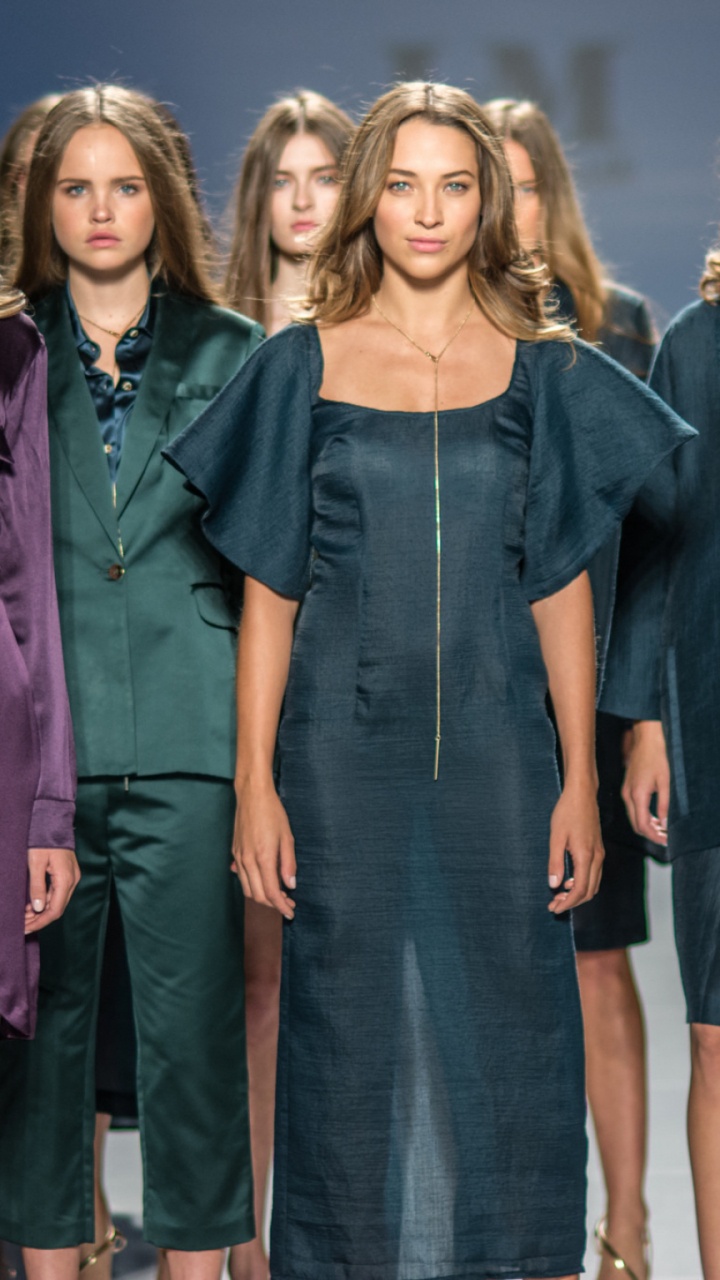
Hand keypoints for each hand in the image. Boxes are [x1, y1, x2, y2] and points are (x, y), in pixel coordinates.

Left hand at [24, 847, 80, 933]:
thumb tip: (38, 908)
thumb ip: (37, 887)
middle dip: (40, 919)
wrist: (54, 821)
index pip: (55, 910)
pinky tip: (33, 905)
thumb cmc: (43, 839)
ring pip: (58, 902)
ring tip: (24, 917)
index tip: (25, 928)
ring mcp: (72, 877)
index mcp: (66, 879)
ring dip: (42, 911)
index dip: (40, 922)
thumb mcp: (36, 863)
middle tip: (22, 925)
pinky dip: (46, 901)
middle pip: (58, 908)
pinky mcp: (68, 874)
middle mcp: (72, 880)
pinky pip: (58, 893)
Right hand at [233, 776, 296, 918]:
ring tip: (278, 894)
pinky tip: (265, 880)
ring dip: (262, 897)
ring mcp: (239, 856)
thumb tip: (291, 885)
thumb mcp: (287, 837)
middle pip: (258, 896)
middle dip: (273, 904)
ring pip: (248, 889)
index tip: (291, 912)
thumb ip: (289, 863)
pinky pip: (242, 876)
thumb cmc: (273, 812)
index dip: (282, 907)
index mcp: (263, 857)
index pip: (271, 893)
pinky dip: (253, 885)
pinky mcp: (235, 852)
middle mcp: (248, 861)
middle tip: (288, 903)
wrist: (252, 794)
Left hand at [547, 780, 603, 913]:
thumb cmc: (567, 812)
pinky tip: (568, 881)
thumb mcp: (556, 837)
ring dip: (578, 894)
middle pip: (589, 891)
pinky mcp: (598, 849)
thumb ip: (555, 862)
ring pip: (593, 884)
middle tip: (554, 905)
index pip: (580, 890)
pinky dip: (583, 884)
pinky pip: (594, 874)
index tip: (554, 908)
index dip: (567, 903)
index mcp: (586, 856)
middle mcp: (597, 858)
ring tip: (559, 896)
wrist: (582, 794)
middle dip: (572, 902)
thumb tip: (554, 884)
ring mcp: (599, 854)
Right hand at [621, 719, 668, 845]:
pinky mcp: (627, 787)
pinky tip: (656, 818)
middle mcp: (628, 795)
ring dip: (647, 826)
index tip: (666, 841)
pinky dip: (643, 817)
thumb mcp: (666, 782)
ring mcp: (626, 791)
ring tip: (663, 830)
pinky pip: (633, 808)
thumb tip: (664, 824)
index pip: (642, 825)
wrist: (647, 739)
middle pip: (636, 824)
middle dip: (650, 834)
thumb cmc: (658, 757)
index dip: (654, 837)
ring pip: (634, 817)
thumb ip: (665, 805)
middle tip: (666, 839)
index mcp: (637, 794)